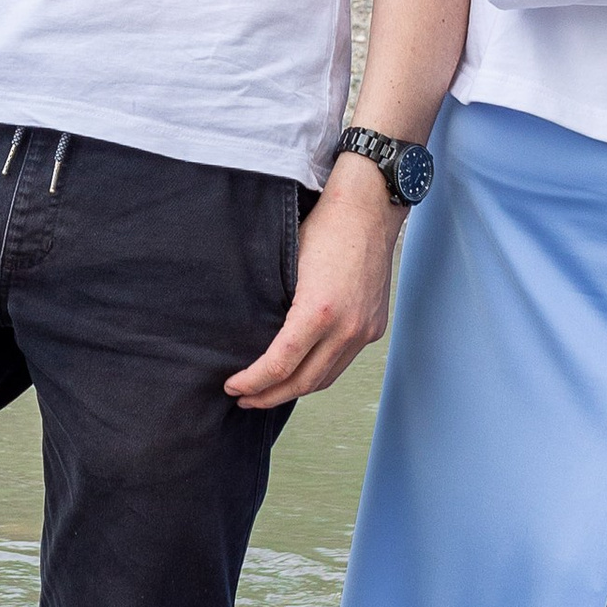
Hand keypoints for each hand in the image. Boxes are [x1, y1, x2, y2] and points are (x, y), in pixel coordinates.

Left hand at [223, 168, 399, 410]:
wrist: (368, 208)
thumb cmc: (324, 226)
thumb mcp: (286, 263)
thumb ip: (274, 305)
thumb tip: (249, 337)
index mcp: (319, 311)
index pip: (280, 365)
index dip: (252, 382)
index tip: (232, 386)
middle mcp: (346, 327)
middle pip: (303, 382)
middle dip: (269, 396)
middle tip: (242, 398)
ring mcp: (364, 330)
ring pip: (325, 379)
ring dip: (294, 390)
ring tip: (268, 391)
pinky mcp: (374, 327)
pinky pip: (342, 362)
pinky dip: (318, 373)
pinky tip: (299, 371)